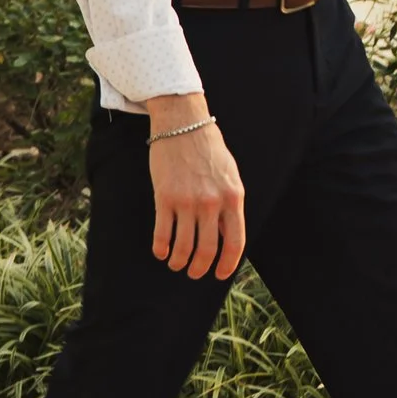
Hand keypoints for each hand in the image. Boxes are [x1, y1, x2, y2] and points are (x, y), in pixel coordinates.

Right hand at [147, 98, 246, 278]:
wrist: (183, 123)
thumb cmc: (209, 149)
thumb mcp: (230, 176)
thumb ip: (230, 205)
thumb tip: (226, 237)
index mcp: (233, 198)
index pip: (235, 243)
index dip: (227, 264)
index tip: (219, 274)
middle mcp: (212, 203)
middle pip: (207, 250)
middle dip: (199, 268)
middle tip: (193, 273)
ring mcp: (187, 201)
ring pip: (183, 247)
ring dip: (179, 261)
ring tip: (176, 264)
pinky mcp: (165, 197)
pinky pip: (162, 234)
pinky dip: (161, 249)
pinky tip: (160, 252)